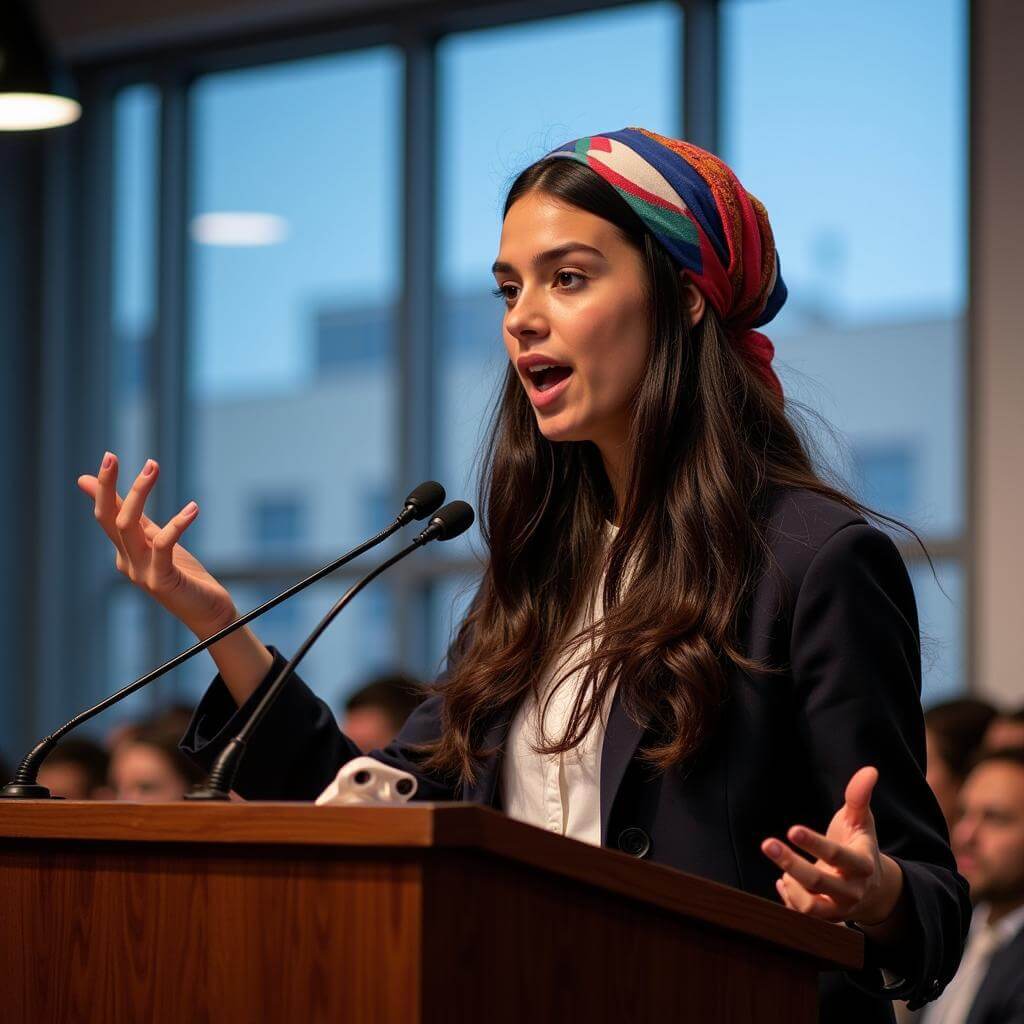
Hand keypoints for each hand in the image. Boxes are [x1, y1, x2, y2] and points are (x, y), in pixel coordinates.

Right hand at [78, 452, 236, 639]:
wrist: (208, 612)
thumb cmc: (184, 576)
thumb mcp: (158, 541)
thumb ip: (139, 519)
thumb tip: (125, 506)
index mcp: (125, 552)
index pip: (108, 515)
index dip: (105, 488)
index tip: (108, 458)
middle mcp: (127, 562)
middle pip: (111, 518)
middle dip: (109, 486)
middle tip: (112, 456)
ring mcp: (141, 572)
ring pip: (129, 526)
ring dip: (139, 492)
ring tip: (152, 466)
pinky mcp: (161, 580)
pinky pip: (163, 545)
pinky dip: (178, 523)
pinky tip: (193, 508)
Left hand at [760, 765, 903, 926]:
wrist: (873, 890)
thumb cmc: (860, 846)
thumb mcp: (861, 820)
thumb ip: (859, 796)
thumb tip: (869, 770)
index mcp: (862, 864)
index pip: (837, 854)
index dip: (814, 843)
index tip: (792, 829)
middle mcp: (851, 890)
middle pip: (818, 881)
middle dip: (790, 863)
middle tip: (767, 843)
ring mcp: (838, 908)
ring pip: (810, 906)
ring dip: (790, 885)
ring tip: (782, 870)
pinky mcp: (825, 919)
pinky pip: (802, 916)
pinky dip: (788, 899)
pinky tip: (783, 881)